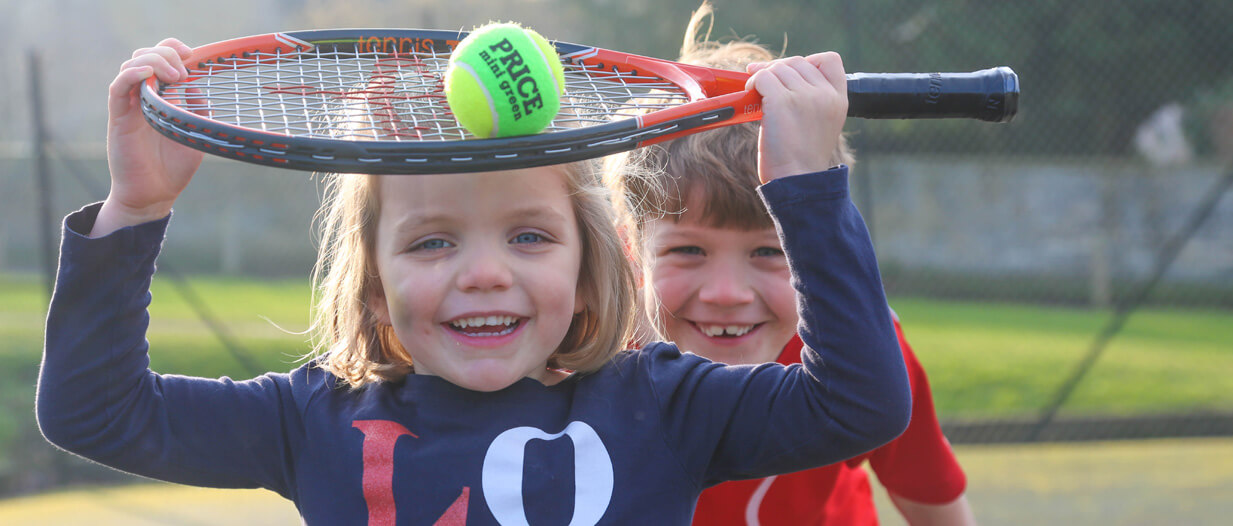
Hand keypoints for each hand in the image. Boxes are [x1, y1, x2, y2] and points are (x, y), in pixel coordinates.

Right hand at [94, 38, 203, 236]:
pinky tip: (147, 75)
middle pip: (143, 56)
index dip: (171, 49)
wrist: (154, 195)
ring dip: (153, 63)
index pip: (159, 59)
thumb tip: (197, 87)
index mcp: (160, 96)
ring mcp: (129, 105)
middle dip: (165, 54)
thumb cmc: (173, 166)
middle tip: (184, 71)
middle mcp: (142, 96)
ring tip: (175, 77)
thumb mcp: (193, 132)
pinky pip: (118, 88)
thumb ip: (196, 109)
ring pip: (130, 66)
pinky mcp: (118, 118)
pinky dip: (131, 75)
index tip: (191, 54)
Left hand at [745, 52, 847, 183]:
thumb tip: (782, 75)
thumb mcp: (822, 125)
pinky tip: (751, 94)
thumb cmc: (802, 159)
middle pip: (797, 62)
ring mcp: (804, 95)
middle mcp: (824, 94)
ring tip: (757, 93)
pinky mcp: (781, 100)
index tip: (793, 76)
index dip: (809, 62)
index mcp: (839, 99)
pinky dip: (753, 82)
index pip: (830, 60)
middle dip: (778, 69)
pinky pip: (763, 77)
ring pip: (777, 68)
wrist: (798, 180)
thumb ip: (814, 100)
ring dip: (763, 77)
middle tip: (763, 81)